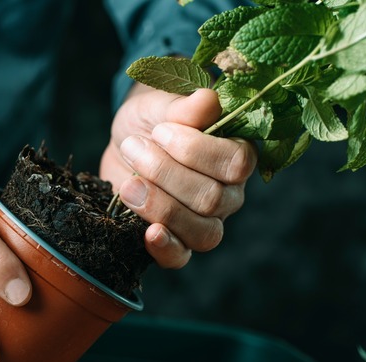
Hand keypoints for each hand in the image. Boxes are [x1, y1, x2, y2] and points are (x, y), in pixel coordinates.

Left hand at [100, 85, 256, 268]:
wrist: (127, 143)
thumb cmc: (152, 120)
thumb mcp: (159, 105)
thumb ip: (182, 107)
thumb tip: (207, 100)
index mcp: (237, 156)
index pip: (235, 163)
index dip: (194, 149)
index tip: (159, 131)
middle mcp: (230, 194)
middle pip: (212, 199)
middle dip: (165, 173)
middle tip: (134, 148)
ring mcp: (206, 222)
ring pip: (203, 232)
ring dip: (161, 207)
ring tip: (129, 184)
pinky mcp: (177, 242)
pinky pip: (181, 258)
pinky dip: (165, 249)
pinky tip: (148, 233)